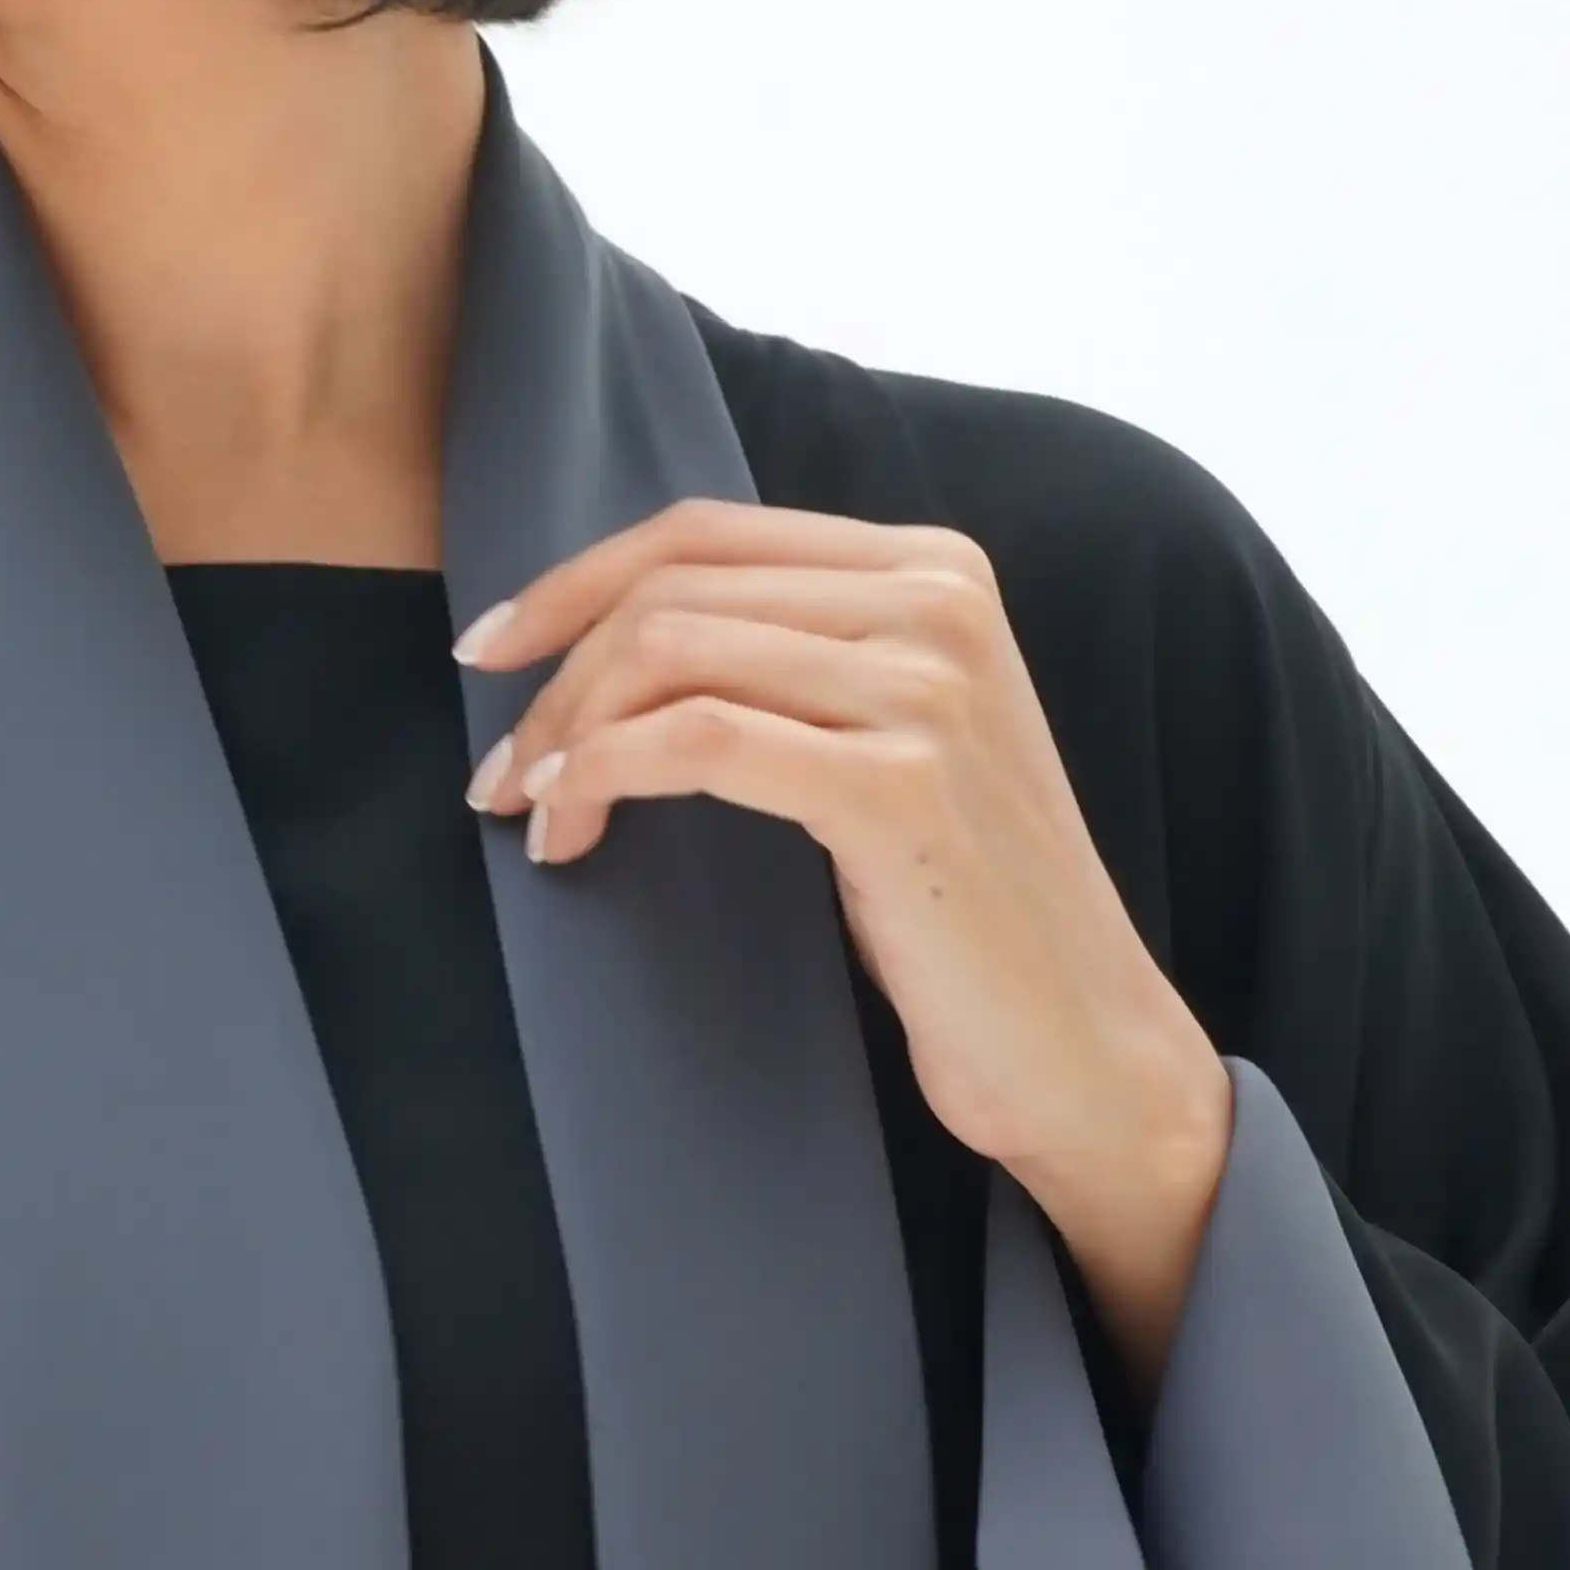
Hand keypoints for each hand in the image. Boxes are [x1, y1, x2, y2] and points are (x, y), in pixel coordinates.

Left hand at [457, 493, 1234, 1388]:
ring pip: (671, 654)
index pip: (706, 530)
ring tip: (526, 810)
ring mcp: (926, 689)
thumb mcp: (889, 738)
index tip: (491, 650)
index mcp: (934, 568)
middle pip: (674, 590)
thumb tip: (620, 635)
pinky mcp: (898, 787)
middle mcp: (938, 603)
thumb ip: (798, 656)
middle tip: (498, 772)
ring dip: (565, 734)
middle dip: (553, 675)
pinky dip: (604, 776)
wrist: (1077, 1040)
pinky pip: (695, 741)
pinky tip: (570, 831)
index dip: (573, 580)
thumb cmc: (960, 903)